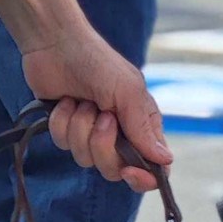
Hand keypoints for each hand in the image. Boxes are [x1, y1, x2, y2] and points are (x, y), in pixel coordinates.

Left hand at [0, 0, 170, 189]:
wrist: (56, 44)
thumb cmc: (99, 62)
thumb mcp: (128, 92)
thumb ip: (143, 129)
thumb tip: (166, 161)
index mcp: (142, 127)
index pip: (152, 168)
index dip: (143, 178)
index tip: (130, 171)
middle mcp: (119, 135)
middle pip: (114, 169)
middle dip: (103, 146)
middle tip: (102, 116)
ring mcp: (91, 134)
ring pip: (85, 159)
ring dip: (81, 128)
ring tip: (82, 102)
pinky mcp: (66, 131)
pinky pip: (63, 144)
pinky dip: (62, 122)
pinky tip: (65, 102)